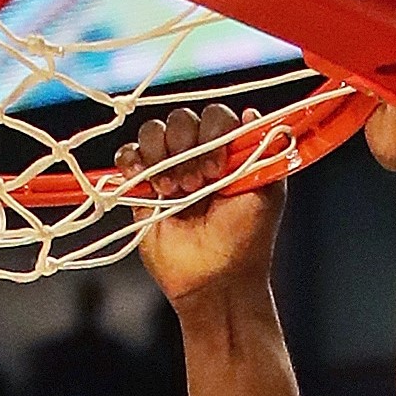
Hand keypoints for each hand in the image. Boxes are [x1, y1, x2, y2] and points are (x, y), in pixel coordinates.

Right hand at [121, 104, 284, 306]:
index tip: (217, 169)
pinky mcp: (142, 190)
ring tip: (172, 190)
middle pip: (180, 120)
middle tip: (195, 184)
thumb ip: (264, 151)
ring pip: (152, 132)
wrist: (215, 281)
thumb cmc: (246, 242)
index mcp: (228, 153)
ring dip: (160, 154)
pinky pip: (127, 157)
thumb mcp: (267, 194)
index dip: (213, 134)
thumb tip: (252, 113)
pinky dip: (131, 161)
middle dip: (185, 146)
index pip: (215, 117)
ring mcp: (168, 171)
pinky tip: (146, 182)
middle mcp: (197, 156)